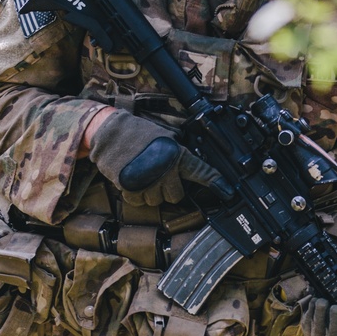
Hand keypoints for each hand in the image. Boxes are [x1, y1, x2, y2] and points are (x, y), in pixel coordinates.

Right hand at [87, 109, 218, 205]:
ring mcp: (148, 182)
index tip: (227, 191)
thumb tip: (190, 159)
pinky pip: (139, 202)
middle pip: (177, 196)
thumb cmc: (136, 133)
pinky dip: (136, 196)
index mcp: (176, 155)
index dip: (215, 182)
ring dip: (152, 194)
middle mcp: (165, 170)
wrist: (110, 133)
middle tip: (161, 177)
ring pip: (157, 202)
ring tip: (144, 177)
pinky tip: (133, 181)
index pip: (201, 171)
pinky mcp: (131, 189)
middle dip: (170, 189)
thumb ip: (178, 150)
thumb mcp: (165, 136)